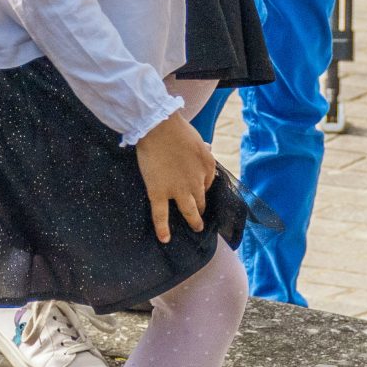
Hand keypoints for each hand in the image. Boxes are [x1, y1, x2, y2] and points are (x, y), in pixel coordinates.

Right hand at [134, 112, 215, 243]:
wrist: (158, 127)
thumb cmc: (177, 129)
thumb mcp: (198, 138)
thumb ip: (203, 149)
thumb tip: (209, 149)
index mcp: (208, 167)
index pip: (208, 183)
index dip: (203, 187)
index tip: (198, 190)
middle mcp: (197, 182)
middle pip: (201, 200)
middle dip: (201, 208)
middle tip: (199, 215)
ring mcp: (178, 190)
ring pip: (189, 211)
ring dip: (194, 221)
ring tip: (196, 228)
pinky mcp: (159, 193)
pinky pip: (161, 215)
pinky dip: (163, 229)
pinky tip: (165, 239)